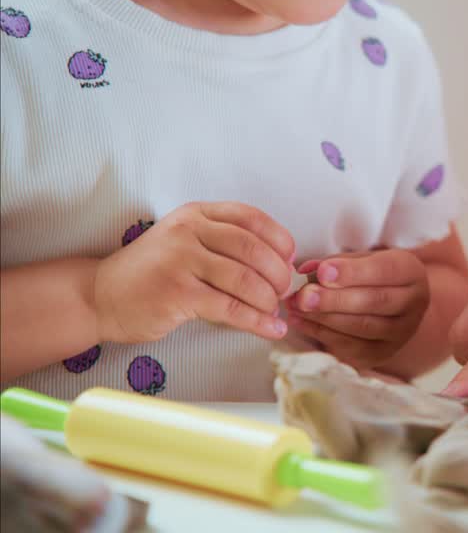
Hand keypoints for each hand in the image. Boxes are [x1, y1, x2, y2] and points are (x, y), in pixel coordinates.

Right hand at [93, 202, 294, 343]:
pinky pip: (231, 308)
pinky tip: (271, 329)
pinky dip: (257, 322)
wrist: (100, 296)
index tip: (291, 258)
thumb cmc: (152, 271)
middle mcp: (188, 231)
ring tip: (275, 311)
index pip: (251, 217)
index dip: (279, 239)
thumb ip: (223, 241)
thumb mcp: (185, 240)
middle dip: (278, 273)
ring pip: (245, 280)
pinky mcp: (178, 294)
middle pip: (254, 249)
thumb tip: (280, 261)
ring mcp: (181, 261)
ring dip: (268, 300)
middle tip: (285, 291)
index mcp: (196, 214)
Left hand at [287, 249, 429, 369]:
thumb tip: (307, 270)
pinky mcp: (382, 353)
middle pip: (375, 302)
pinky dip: (321, 333)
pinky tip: (301, 321)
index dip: (353, 272)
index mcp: (411, 273)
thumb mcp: (362, 261)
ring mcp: (400, 333)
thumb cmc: (374, 277)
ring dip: (325, 318)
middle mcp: (414, 304)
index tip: (322, 272)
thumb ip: (337, 263)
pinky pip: (350, 346)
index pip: (384, 271)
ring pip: (362, 327)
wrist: (394, 308)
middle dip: (335, 299)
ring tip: (296, 307)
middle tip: (304, 296)